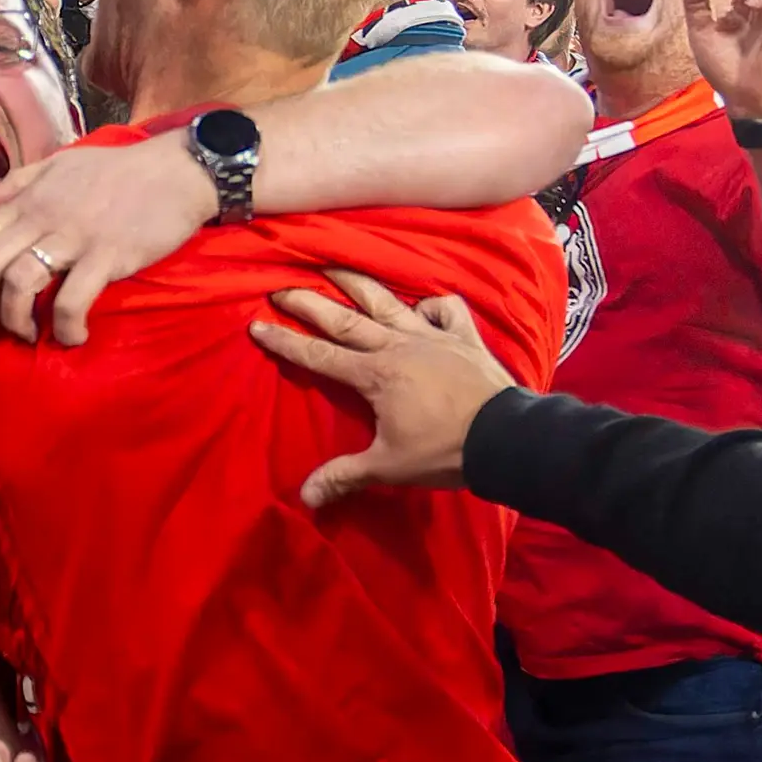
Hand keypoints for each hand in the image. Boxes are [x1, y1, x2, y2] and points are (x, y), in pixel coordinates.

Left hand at [0, 130, 206, 346]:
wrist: (176, 171)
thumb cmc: (118, 170)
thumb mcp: (59, 163)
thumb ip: (18, 182)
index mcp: (27, 199)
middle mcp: (42, 217)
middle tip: (0, 324)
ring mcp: (73, 237)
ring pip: (19, 284)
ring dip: (16, 321)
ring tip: (31, 335)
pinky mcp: (106, 257)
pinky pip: (70, 300)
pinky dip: (64, 327)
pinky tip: (73, 336)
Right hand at [250, 269, 518, 508]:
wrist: (504, 438)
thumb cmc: (443, 451)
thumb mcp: (388, 466)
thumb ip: (344, 476)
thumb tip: (304, 497)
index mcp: (374, 374)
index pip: (319, 355)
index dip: (286, 341)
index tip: (257, 324)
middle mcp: (397, 345)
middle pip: (345, 319)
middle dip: (309, 302)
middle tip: (282, 286)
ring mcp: (432, 336)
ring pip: (388, 301)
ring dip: (358, 282)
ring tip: (334, 264)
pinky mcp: (463, 336)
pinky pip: (446, 309)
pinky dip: (432, 304)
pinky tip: (422, 308)